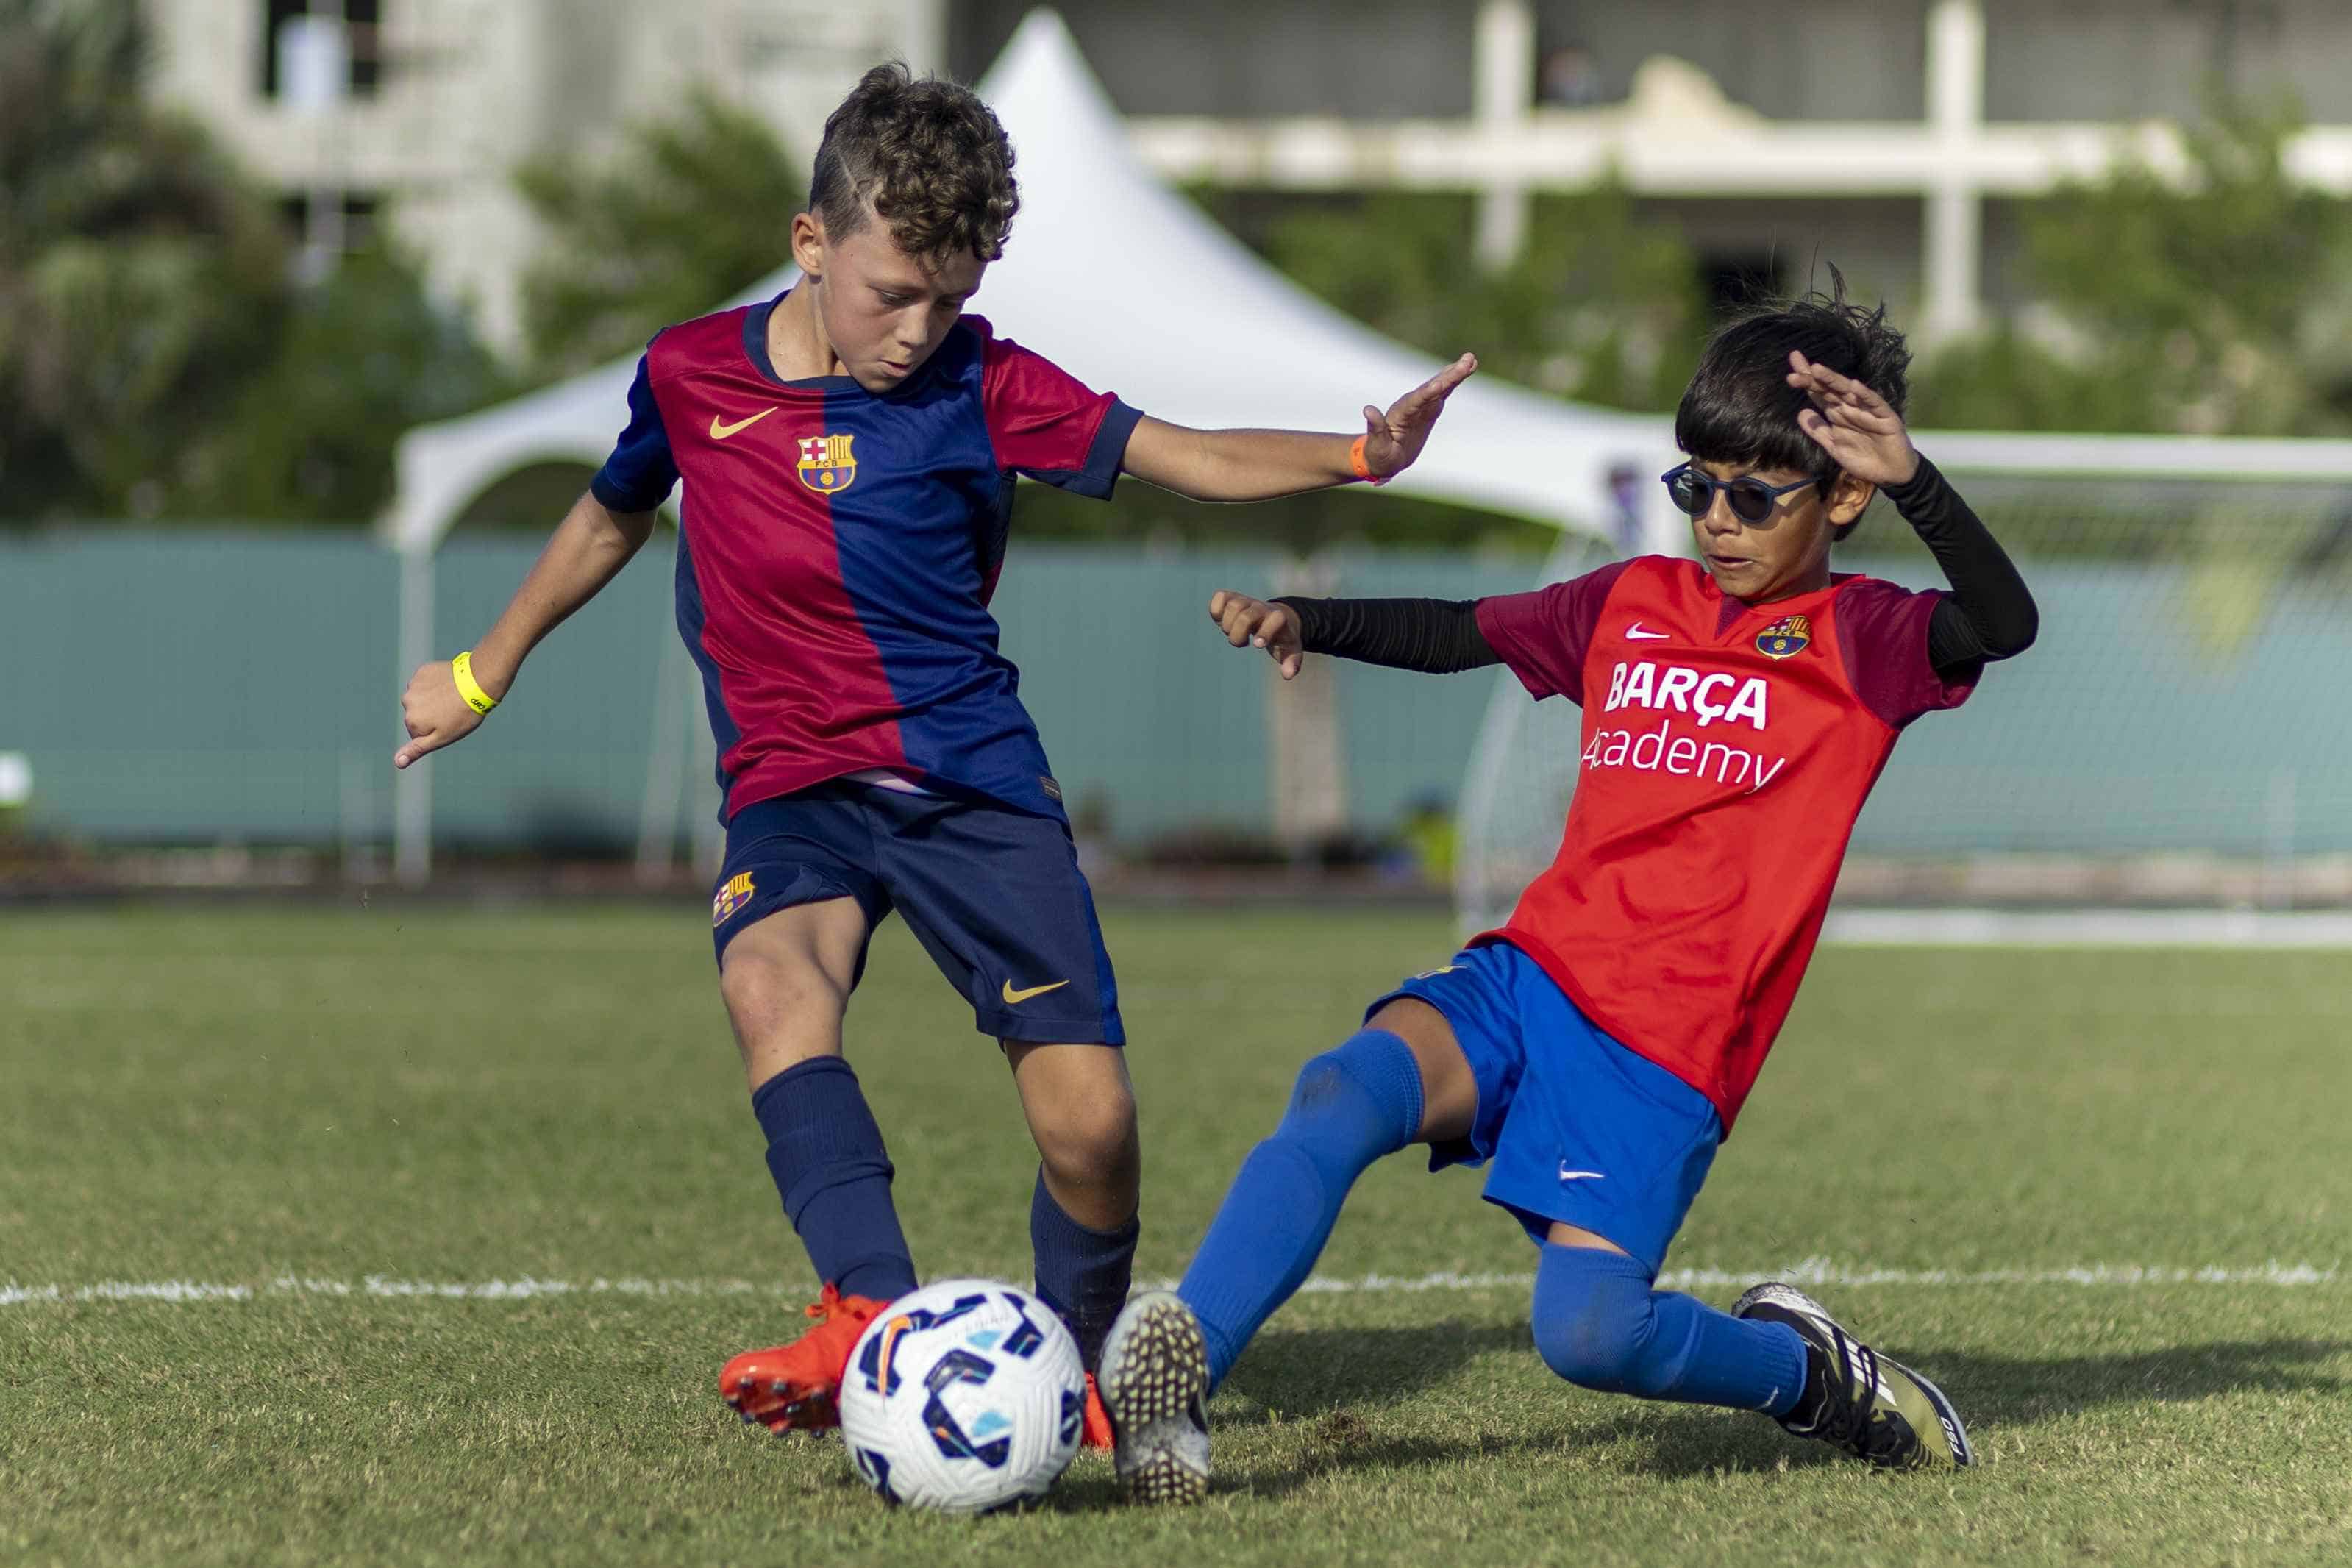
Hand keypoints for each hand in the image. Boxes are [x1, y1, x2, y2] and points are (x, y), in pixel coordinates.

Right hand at [394, 657, 486, 768]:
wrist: (477, 683)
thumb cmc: (463, 715)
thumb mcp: (442, 738)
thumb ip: (417, 749)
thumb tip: (397, 763)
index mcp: (411, 721)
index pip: (418, 733)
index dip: (436, 731)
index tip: (449, 724)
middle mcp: (407, 702)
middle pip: (417, 714)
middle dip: (431, 715)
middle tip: (452, 711)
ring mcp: (414, 685)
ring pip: (421, 698)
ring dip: (432, 699)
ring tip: (452, 698)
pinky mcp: (423, 672)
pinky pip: (425, 682)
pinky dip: (435, 684)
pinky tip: (449, 685)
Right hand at [1208, 590, 1303, 679]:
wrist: (1277, 616)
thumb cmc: (1282, 637)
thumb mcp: (1291, 650)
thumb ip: (1292, 662)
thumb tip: (1288, 674)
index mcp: (1279, 618)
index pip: (1275, 618)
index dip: (1265, 632)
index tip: (1257, 645)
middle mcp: (1261, 607)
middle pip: (1245, 617)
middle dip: (1238, 635)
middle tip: (1242, 643)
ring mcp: (1246, 600)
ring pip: (1232, 606)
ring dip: (1227, 625)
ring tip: (1232, 632)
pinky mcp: (1232, 597)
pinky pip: (1219, 597)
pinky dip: (1216, 611)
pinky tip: (1222, 621)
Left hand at [1360, 353, 1476, 480]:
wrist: (1383, 456)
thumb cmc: (1379, 455)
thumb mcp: (1376, 446)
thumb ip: (1375, 428)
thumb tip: (1367, 409)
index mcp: (1399, 414)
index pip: (1415, 401)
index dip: (1427, 393)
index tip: (1440, 384)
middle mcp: (1410, 404)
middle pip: (1432, 388)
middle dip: (1449, 376)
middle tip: (1467, 360)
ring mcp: (1421, 405)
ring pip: (1440, 386)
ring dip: (1455, 373)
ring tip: (1471, 359)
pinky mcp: (1429, 408)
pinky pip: (1444, 392)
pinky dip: (1454, 381)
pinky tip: (1466, 369)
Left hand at [1788, 350, 1917, 485]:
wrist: (1891, 473)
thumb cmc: (1863, 458)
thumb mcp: (1834, 447)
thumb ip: (1818, 431)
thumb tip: (1801, 413)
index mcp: (1838, 413)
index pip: (1819, 394)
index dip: (1806, 383)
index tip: (1790, 374)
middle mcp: (1851, 408)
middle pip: (1829, 389)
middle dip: (1813, 379)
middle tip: (1794, 373)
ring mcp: (1868, 411)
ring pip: (1849, 392)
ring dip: (1833, 381)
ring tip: (1817, 370)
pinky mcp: (1885, 418)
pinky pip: (1874, 404)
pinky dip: (1865, 395)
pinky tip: (1854, 386)